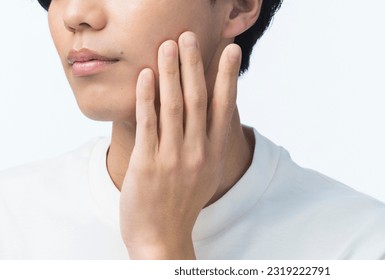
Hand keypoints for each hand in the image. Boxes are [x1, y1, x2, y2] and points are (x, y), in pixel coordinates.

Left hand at [119, 31, 241, 258]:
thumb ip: (208, 141)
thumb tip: (213, 110)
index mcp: (214, 153)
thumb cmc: (182, 201)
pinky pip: (148, 124)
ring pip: (174, 106)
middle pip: (198, 99)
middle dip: (194, 64)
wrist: (162, 237)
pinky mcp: (147, 163)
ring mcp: (173, 158)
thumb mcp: (205, 171)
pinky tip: (145, 76)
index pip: (224, 107)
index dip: (227, 76)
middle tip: (189, 37)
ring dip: (170, 72)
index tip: (229, 50)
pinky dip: (147, 97)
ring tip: (167, 46)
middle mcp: (198, 153)